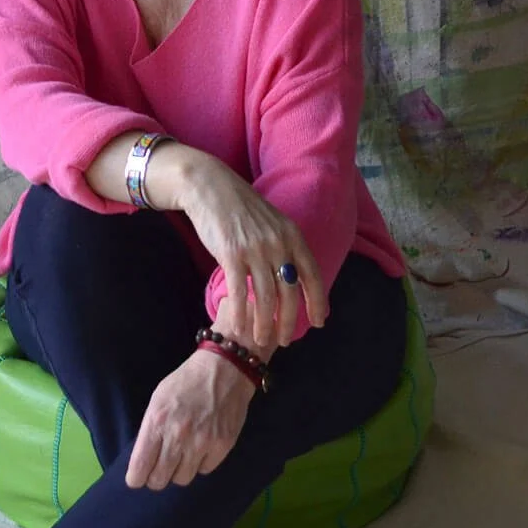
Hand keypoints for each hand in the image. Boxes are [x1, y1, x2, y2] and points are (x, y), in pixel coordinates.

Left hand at [125, 348, 254, 489]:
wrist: (223, 370)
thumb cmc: (185, 382)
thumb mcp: (158, 399)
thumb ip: (151, 428)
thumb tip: (144, 457)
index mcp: (156, 422)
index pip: (140, 465)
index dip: (136, 478)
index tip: (136, 479)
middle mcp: (177, 436)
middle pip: (160, 479)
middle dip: (155, 478)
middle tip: (158, 470)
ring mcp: (201, 443)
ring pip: (182, 479)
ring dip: (178, 471)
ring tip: (181, 456)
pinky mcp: (222, 447)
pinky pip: (204, 470)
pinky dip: (200, 464)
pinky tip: (200, 449)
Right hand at [156, 147, 327, 347]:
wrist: (209, 187)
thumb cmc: (239, 207)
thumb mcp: (271, 222)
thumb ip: (283, 245)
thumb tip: (292, 273)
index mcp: (292, 235)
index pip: (312, 274)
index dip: (317, 301)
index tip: (318, 322)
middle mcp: (278, 244)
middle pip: (290, 292)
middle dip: (289, 321)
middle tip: (284, 340)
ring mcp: (255, 249)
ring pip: (266, 296)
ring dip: (264, 323)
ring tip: (260, 339)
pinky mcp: (231, 254)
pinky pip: (240, 291)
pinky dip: (240, 312)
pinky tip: (238, 326)